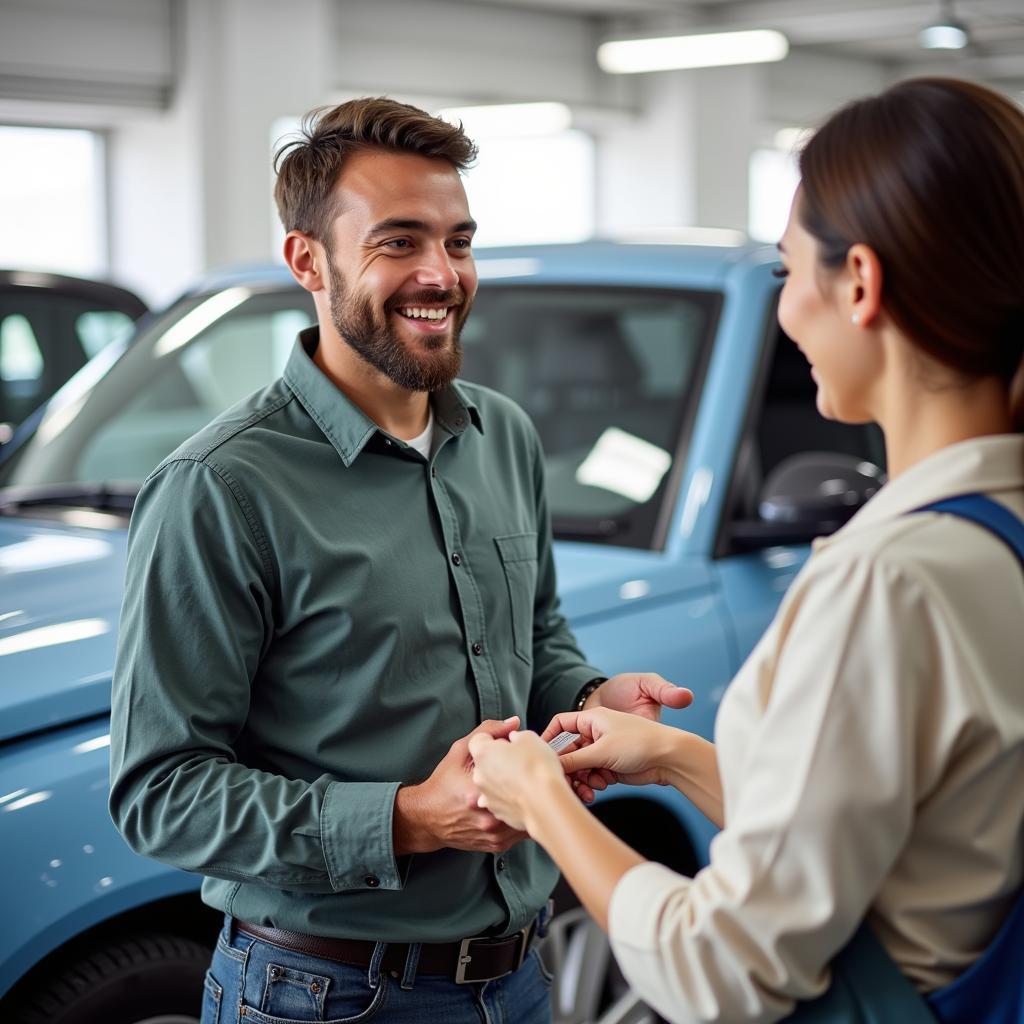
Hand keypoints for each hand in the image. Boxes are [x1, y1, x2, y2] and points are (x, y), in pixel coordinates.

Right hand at [393, 718, 528, 854]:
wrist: (428, 817)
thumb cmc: (444, 783)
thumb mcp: (460, 751)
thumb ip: (487, 733)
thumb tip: (514, 722)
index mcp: (481, 791)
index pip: (520, 774)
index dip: (531, 763)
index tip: (531, 757)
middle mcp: (489, 818)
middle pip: (529, 798)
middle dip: (534, 785)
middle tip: (534, 772)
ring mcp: (495, 834)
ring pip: (529, 818)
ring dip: (532, 804)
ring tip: (529, 789)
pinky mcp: (497, 845)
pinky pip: (522, 832)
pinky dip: (524, 818)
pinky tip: (519, 805)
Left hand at [469, 730, 565, 832]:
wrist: (546, 804)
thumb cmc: (537, 772)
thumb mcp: (530, 738)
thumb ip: (516, 735)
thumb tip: (515, 738)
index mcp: (483, 753)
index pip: (479, 739)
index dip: (495, 737)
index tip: (507, 738)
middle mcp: (479, 776)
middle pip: (484, 762)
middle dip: (499, 758)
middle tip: (518, 757)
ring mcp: (487, 797)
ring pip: (491, 782)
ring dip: (503, 777)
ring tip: (524, 776)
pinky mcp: (497, 812)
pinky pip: (500, 799)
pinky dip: (509, 794)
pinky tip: (525, 791)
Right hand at [562, 674, 691, 799]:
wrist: (669, 758)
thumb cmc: (639, 744)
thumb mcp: (601, 751)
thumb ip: (573, 759)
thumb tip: (550, 764)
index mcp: (592, 719)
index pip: (561, 724)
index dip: (549, 738)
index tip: (541, 756)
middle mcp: (596, 733)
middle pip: (569, 751)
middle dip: (568, 768)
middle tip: (567, 783)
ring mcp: (603, 750)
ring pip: (580, 766)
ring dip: (581, 779)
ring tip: (590, 789)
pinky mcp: (611, 766)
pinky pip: (592, 775)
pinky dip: (593, 783)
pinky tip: (601, 788)